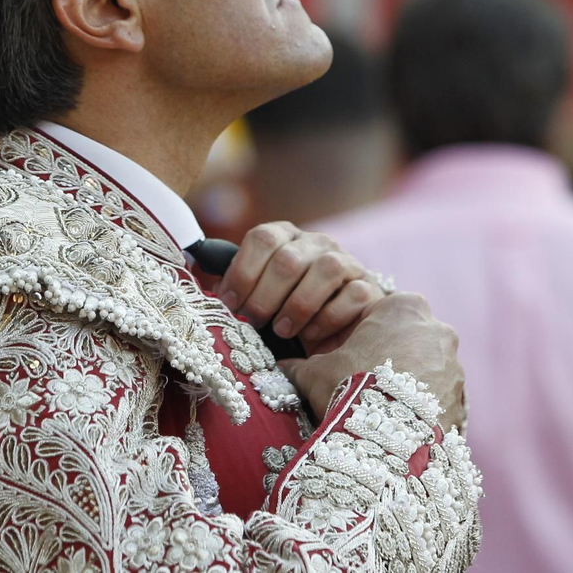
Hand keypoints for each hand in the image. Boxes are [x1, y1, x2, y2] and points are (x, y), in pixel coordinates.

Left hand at [215, 222, 390, 355]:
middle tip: (255, 322)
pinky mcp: (369, 286)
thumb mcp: (259, 296)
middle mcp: (315, 242)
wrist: (338, 329)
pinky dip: (328, 318)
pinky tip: (312, 335)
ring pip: (325, 269)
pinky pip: (352, 294)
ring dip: (298, 305)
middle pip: (288, 259)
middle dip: (266, 295)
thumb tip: (202, 286)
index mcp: (284, 237)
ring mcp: (346, 261)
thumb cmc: (287, 312)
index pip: (262, 237)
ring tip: (282, 329)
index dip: (243, 271)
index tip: (230, 302)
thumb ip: (236, 288)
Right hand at [278, 293, 464, 431]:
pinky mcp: (462, 401)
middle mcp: (437, 331)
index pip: (384, 312)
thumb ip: (299, 364)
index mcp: (404, 307)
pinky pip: (439, 403)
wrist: (384, 440)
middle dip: (392, 360)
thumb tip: (280, 367)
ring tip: (381, 413)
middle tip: (365, 386)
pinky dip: (423, 413)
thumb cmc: (349, 390)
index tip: (350, 358)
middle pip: (410, 340)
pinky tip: (399, 429)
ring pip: (428, 371)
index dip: (364, 335)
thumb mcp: (314, 371)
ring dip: (409, 387)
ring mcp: (455, 367)